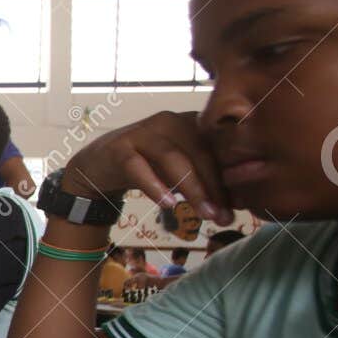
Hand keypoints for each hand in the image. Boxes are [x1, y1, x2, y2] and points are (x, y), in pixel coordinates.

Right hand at [66, 111, 231, 223]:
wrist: (98, 166)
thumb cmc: (147, 167)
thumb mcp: (180, 171)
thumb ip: (205, 180)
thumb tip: (238, 203)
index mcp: (190, 122)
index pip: (217, 148)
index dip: (231, 176)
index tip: (239, 205)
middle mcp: (169, 120)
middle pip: (199, 152)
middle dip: (214, 187)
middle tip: (224, 216)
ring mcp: (142, 132)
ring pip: (173, 159)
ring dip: (192, 189)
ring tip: (204, 214)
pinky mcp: (119, 148)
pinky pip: (139, 168)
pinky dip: (155, 186)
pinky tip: (168, 204)